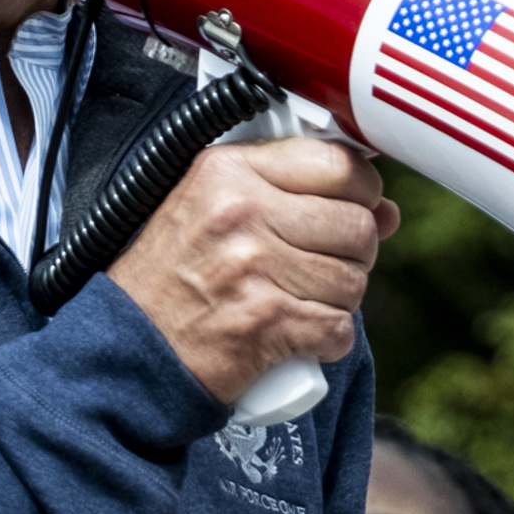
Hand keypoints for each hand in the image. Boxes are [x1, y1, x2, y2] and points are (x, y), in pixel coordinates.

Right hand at [108, 136, 396, 406]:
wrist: (128, 350)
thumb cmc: (169, 280)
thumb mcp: (209, 206)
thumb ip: (288, 192)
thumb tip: (385, 211)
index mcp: (228, 171)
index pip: (337, 163)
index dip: (362, 191)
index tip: (355, 207)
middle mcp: (242, 212)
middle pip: (356, 226)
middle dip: (355, 253)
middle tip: (326, 265)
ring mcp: (254, 268)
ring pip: (353, 281)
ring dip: (339, 300)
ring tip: (302, 300)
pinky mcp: (265, 321)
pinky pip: (338, 327)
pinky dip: (327, 339)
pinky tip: (298, 335)